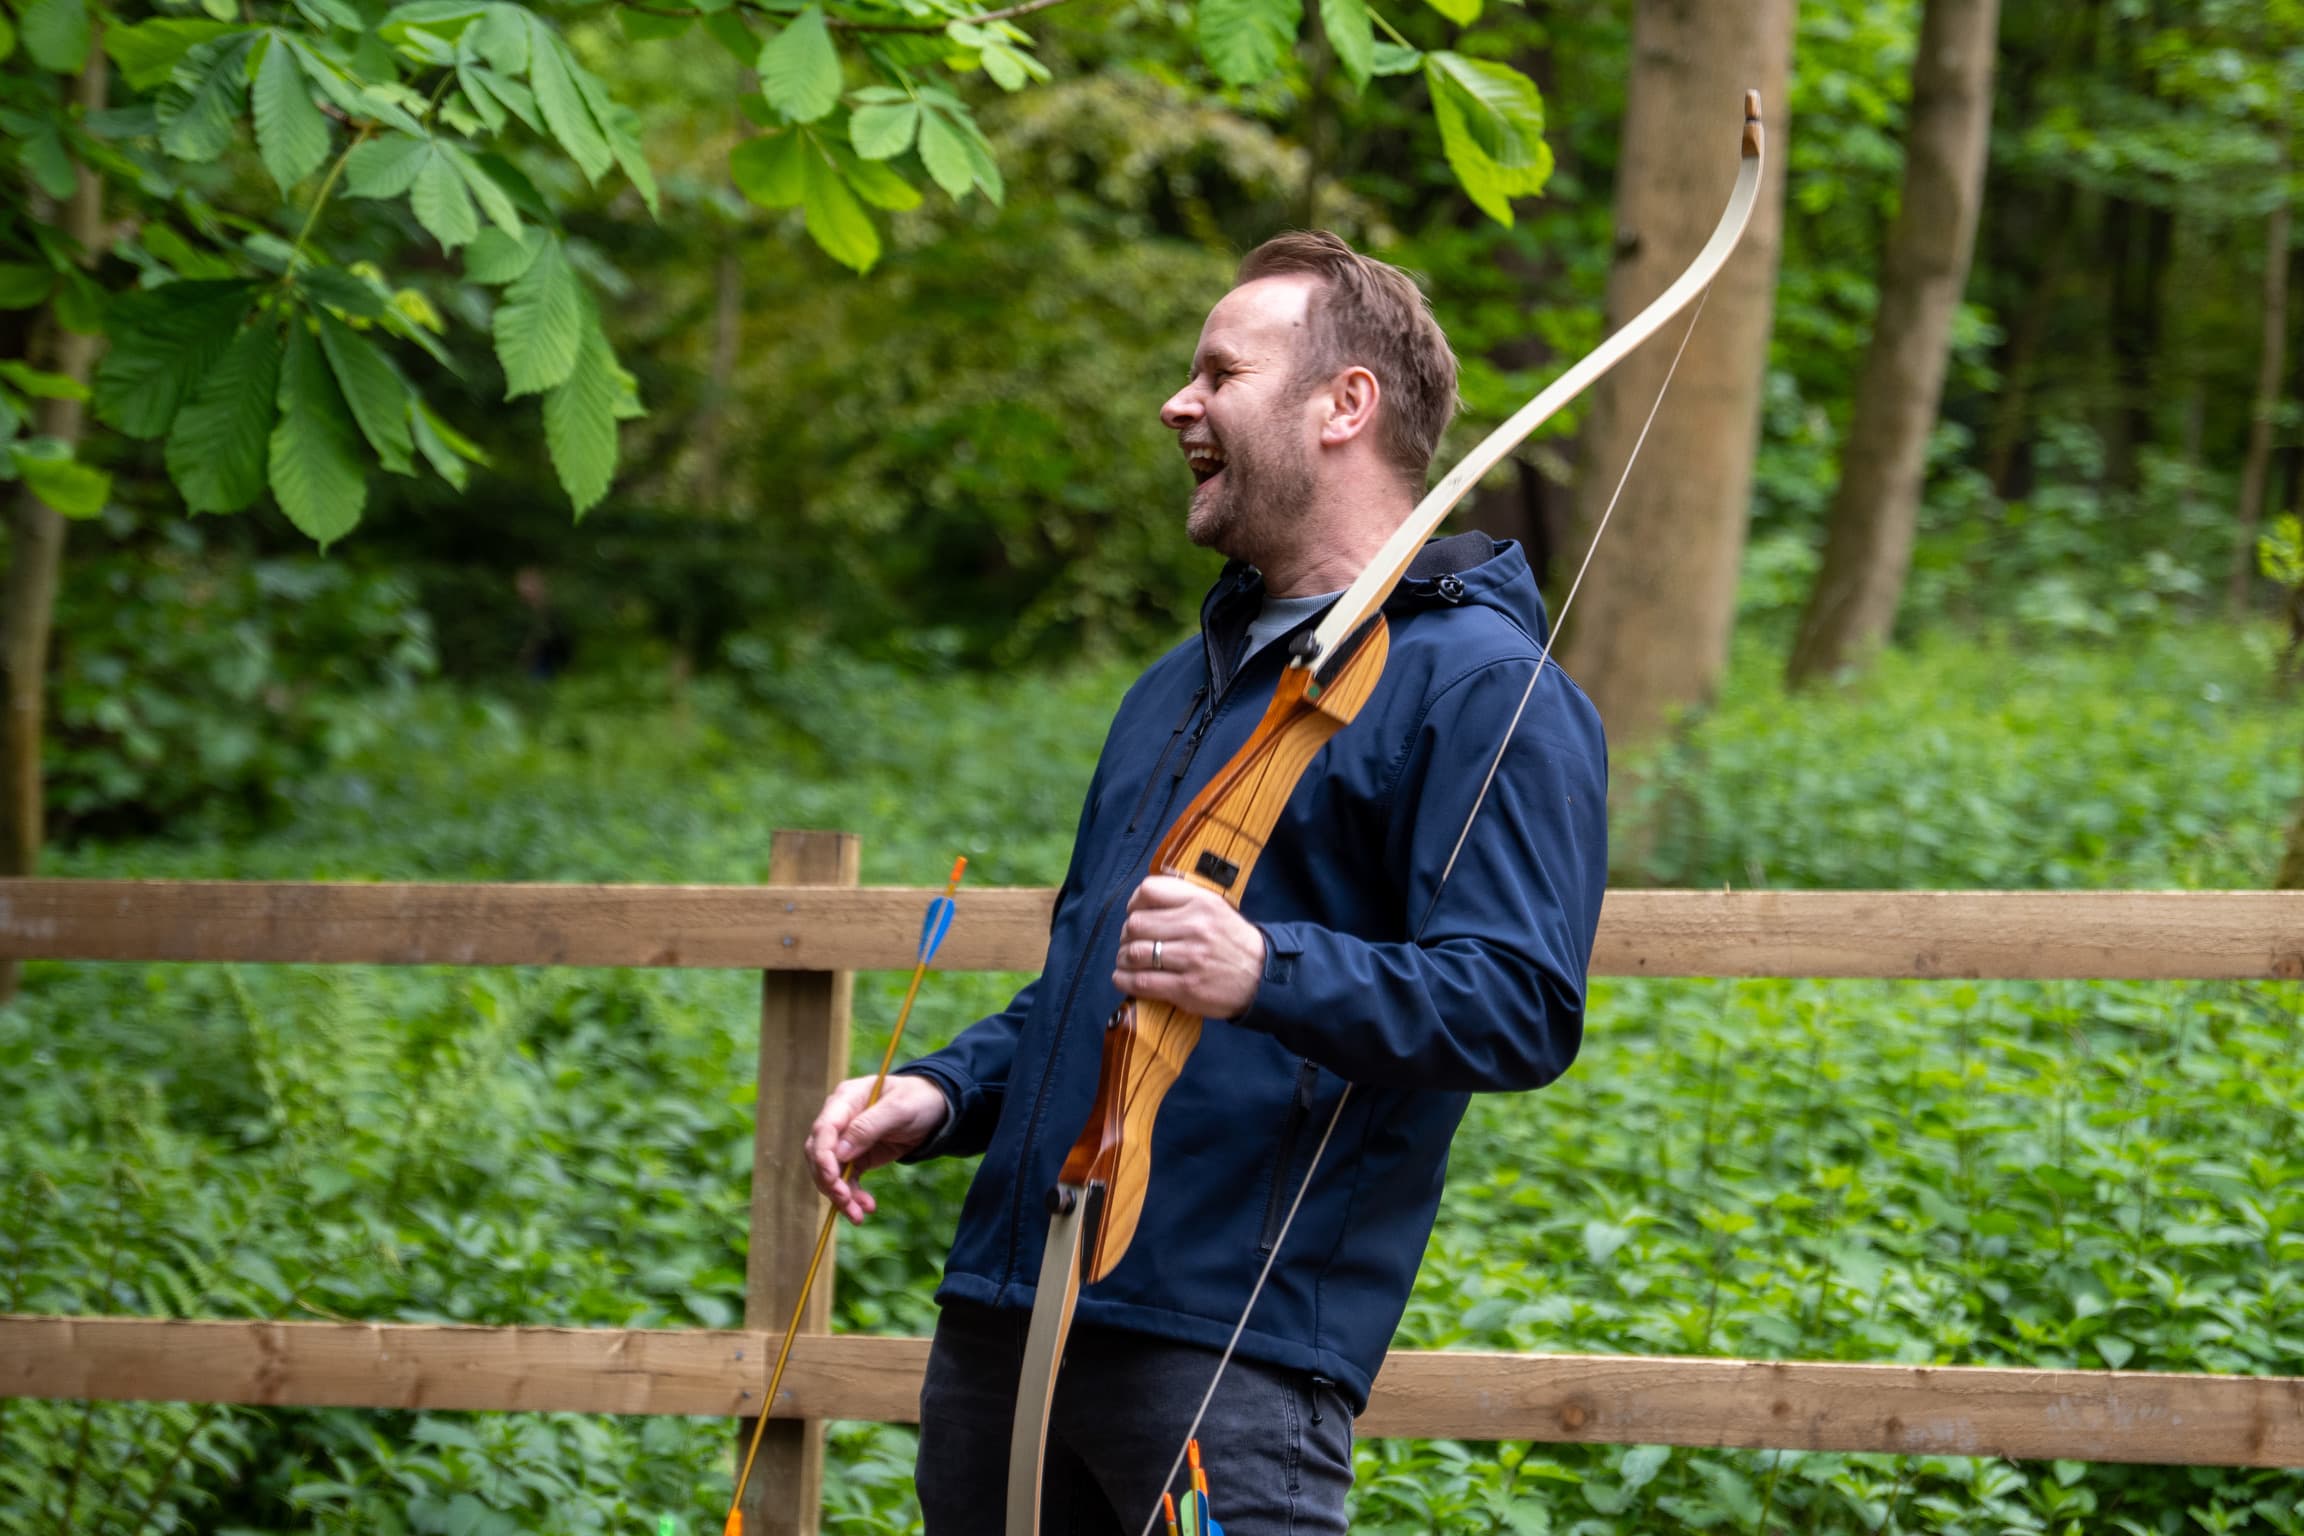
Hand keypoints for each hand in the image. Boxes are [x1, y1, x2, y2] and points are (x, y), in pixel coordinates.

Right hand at [806, 1072, 947, 1222]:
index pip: (824, 1129)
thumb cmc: (917, 1099)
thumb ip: (869, 1126)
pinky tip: (867, 1207)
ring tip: (858, 1215)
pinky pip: (846, 1180)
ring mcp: (845, 1140)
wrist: (935, 1108)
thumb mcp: (899, 1108)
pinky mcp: (856, 1157)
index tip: (832, 1178)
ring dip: (841, 1195)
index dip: (823, 1155)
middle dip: (829, 1181)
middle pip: (819, 1154)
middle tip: (846, 1201)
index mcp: (845, 1099)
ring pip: (830, 1172)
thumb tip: (839, 1153)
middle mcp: (839, 1119)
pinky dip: (853, 1196)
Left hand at [1111, 874, 1266, 1020]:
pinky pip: (1142, 982)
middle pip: (1136, 923)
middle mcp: (1195, 927)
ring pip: (1134, 953)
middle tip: (1130, 942)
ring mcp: (1190, 958)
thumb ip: (1183, 900)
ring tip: (1127, 961)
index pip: (1149, 891)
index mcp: (1202, 903)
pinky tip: (1125, 978)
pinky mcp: (1186, 987)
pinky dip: (1125, 980)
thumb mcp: (1216, 908)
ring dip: (1123, 958)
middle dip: (1126, 935)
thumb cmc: (1233, 942)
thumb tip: (1141, 901)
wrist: (1263, 977)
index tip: (1136, 913)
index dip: (1134, 903)